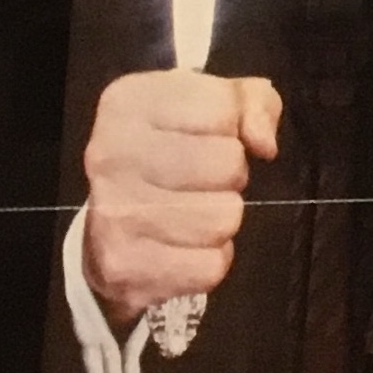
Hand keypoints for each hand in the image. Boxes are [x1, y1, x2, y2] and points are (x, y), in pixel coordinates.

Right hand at [80, 67, 281, 325]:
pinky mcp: (124, 268)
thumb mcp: (212, 107)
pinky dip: (209, 261)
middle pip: (226, 165)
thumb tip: (264, 144)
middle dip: (230, 177)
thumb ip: (254, 103)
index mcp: (129, 103)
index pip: (222, 109)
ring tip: (193, 213)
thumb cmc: (170, 153)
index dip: (232, 129)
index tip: (208, 139)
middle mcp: (111, 155)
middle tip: (203, 182)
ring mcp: (113, 214)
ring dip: (221, 220)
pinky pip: (210, 267)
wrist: (108, 231)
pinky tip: (182, 247)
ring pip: (223, 219)